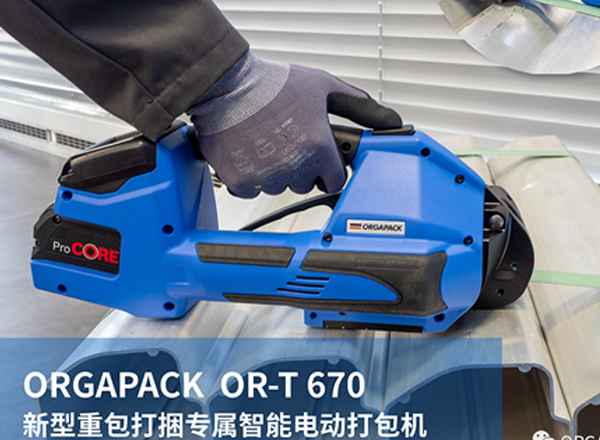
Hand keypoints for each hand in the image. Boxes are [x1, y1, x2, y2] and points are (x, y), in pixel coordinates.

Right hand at [187, 51, 401, 197]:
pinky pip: (252, 191)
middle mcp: (294, 165)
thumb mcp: (324, 86)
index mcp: (318, 146)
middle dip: (301, 168)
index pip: (336, 181)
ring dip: (275, 172)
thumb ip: (360, 107)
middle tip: (287, 141)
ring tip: (265, 142)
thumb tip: (390, 121)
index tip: (319, 159)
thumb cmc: (274, 84)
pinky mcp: (241, 182)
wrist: (226, 85)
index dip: (328, 168)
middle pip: (306, 184)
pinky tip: (247, 152)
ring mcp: (267, 177)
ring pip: (279, 188)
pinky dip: (249, 177)